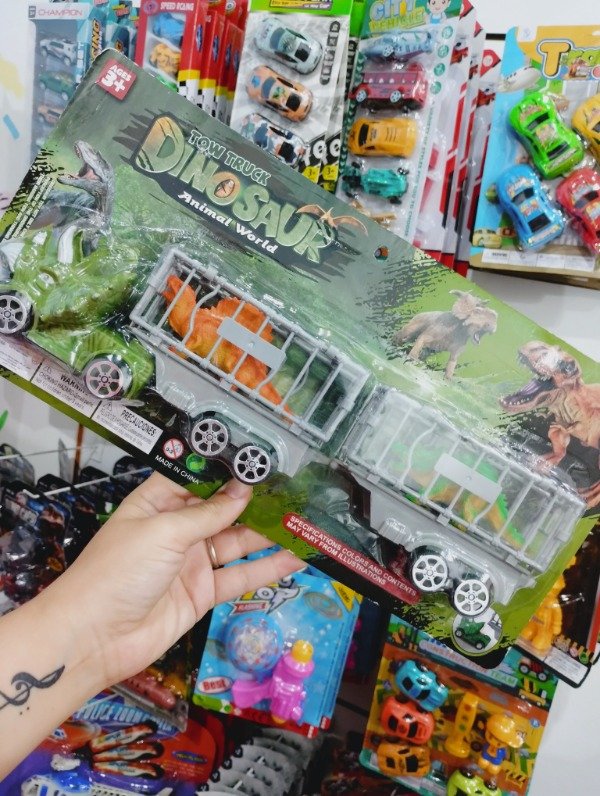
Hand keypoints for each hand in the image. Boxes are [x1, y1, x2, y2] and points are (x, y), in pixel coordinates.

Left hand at [51, 472, 301, 689]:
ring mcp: (191, 561)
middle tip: (293, 492)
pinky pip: (239, 576)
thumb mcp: (163, 531)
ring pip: (237, 542)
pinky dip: (266, 569)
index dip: (227, 470)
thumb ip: (208, 513)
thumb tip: (243, 489)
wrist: (94, 639)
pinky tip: (293, 558)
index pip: (198, 478)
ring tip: (302, 522)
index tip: (261, 462)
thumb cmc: (116, 573)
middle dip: (255, 502)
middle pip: (223, 510)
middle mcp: (177, 529)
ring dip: (267, 534)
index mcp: (158, 503)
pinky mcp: (202, 593)